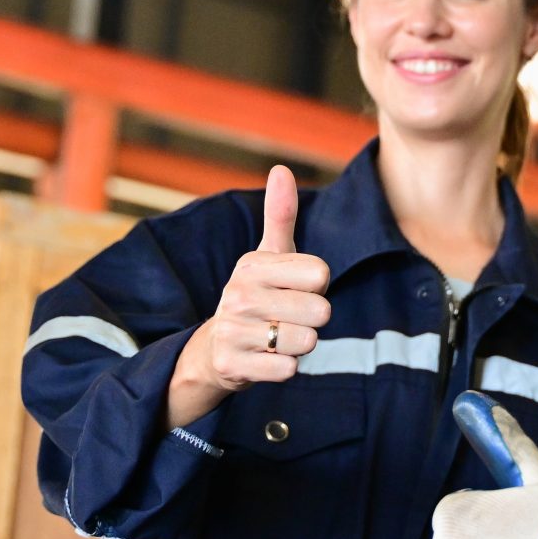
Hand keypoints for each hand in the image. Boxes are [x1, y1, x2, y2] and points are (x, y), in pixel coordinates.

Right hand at [168, 166, 331, 425]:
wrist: (215, 349)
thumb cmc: (256, 296)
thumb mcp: (268, 256)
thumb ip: (280, 215)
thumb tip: (281, 169)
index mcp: (252, 264)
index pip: (321, 274)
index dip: (317, 287)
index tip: (295, 289)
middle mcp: (238, 294)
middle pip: (320, 311)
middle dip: (311, 320)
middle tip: (286, 318)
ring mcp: (233, 330)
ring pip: (306, 342)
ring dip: (299, 345)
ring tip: (276, 338)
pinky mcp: (232, 365)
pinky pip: (288, 369)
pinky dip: (286, 368)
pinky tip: (267, 358)